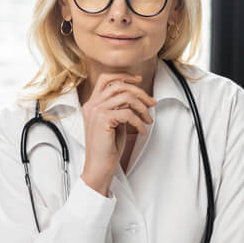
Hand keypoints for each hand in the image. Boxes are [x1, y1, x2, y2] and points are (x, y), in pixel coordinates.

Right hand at [80, 73, 155, 194]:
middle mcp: (92, 104)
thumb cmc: (107, 148)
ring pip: (126, 97)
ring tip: (148, 119)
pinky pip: (128, 113)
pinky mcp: (102, 119)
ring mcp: (96, 111)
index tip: (139, 80)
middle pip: (119, 85)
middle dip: (140, 92)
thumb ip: (120, 108)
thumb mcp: (114, 122)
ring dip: (142, 108)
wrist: (98, 167)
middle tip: (152, 103)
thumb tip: (136, 98)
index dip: (123, 76)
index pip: (105, 78)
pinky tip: (141, 131)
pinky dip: (139, 122)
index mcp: (92, 104)